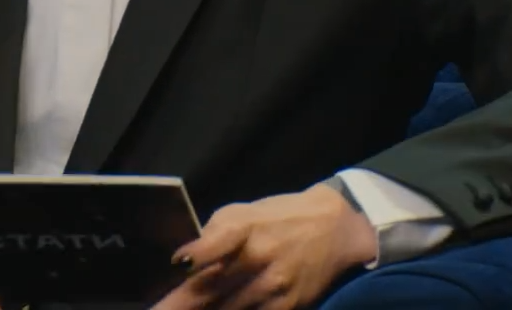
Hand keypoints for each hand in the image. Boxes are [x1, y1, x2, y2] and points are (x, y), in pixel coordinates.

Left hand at [153, 184, 377, 309]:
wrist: (337, 229)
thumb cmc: (281, 217)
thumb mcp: (245, 211)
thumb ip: (214, 233)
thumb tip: (184, 260)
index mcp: (245, 227)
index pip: (215, 244)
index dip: (193, 258)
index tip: (174, 266)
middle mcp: (258, 258)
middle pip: (210, 289)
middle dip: (179, 305)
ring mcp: (272, 286)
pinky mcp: (286, 307)